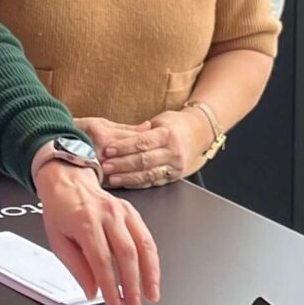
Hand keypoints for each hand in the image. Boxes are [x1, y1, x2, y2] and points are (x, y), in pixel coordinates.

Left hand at [32, 147, 159, 304]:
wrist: (68, 181)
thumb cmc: (60, 210)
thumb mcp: (58, 241)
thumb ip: (77, 268)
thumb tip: (92, 292)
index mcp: (85, 222)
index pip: (102, 262)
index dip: (111, 288)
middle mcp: (107, 214)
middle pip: (126, 255)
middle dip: (133, 286)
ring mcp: (123, 212)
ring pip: (143, 246)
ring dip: (150, 275)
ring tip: (151, 296)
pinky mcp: (133, 213)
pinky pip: (147, 238)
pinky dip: (152, 261)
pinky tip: (152, 277)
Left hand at [79, 113, 202, 190]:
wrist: (198, 134)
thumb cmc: (174, 125)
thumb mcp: (160, 121)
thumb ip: (140, 130)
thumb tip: (117, 135)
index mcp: (167, 134)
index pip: (142, 142)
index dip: (124, 147)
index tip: (108, 149)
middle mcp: (173, 152)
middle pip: (144, 160)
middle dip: (122, 164)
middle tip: (105, 166)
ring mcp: (174, 166)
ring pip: (148, 175)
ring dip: (128, 177)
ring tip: (112, 178)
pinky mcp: (173, 177)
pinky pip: (153, 182)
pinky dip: (137, 183)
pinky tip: (124, 182)